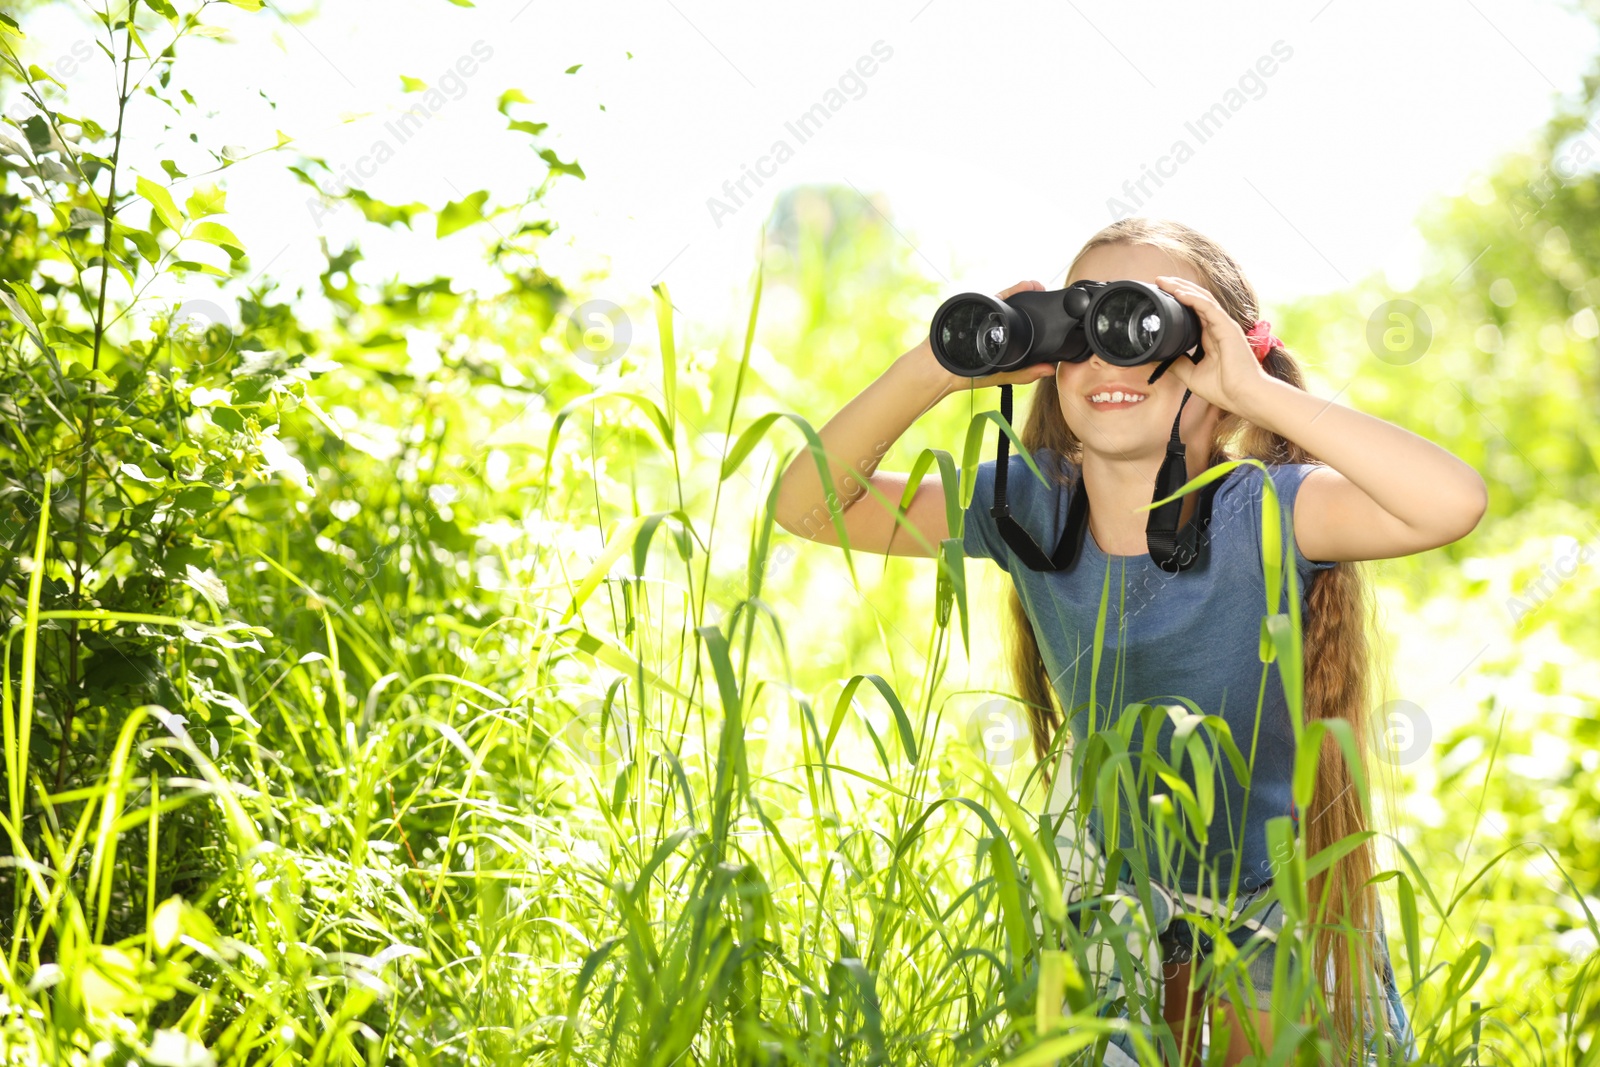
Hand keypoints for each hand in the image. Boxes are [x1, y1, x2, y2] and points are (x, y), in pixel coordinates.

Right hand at [943, 280, 1057, 393]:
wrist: (941, 370)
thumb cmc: (967, 374)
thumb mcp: (1002, 374)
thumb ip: (1024, 373)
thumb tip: (1049, 370)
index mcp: (1003, 337)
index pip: (1022, 322)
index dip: (1037, 314)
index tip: (1049, 305)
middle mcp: (994, 324)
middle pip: (1015, 307)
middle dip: (1030, 296)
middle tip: (1043, 290)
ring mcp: (985, 316)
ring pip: (1006, 300)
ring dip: (1022, 291)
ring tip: (1036, 286)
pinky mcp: (977, 310)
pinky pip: (995, 299)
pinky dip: (1010, 292)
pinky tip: (1023, 286)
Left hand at [1152, 275, 1275, 412]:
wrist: (1244, 396)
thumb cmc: (1224, 388)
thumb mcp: (1191, 375)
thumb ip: (1177, 364)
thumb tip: (1158, 358)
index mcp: (1211, 336)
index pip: (1193, 311)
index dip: (1178, 301)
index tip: (1159, 296)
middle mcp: (1218, 327)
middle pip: (1196, 300)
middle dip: (1177, 288)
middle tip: (1158, 282)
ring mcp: (1224, 325)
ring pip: (1202, 298)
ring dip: (1181, 288)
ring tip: (1163, 282)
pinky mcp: (1227, 327)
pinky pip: (1208, 307)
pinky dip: (1192, 298)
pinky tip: (1178, 293)